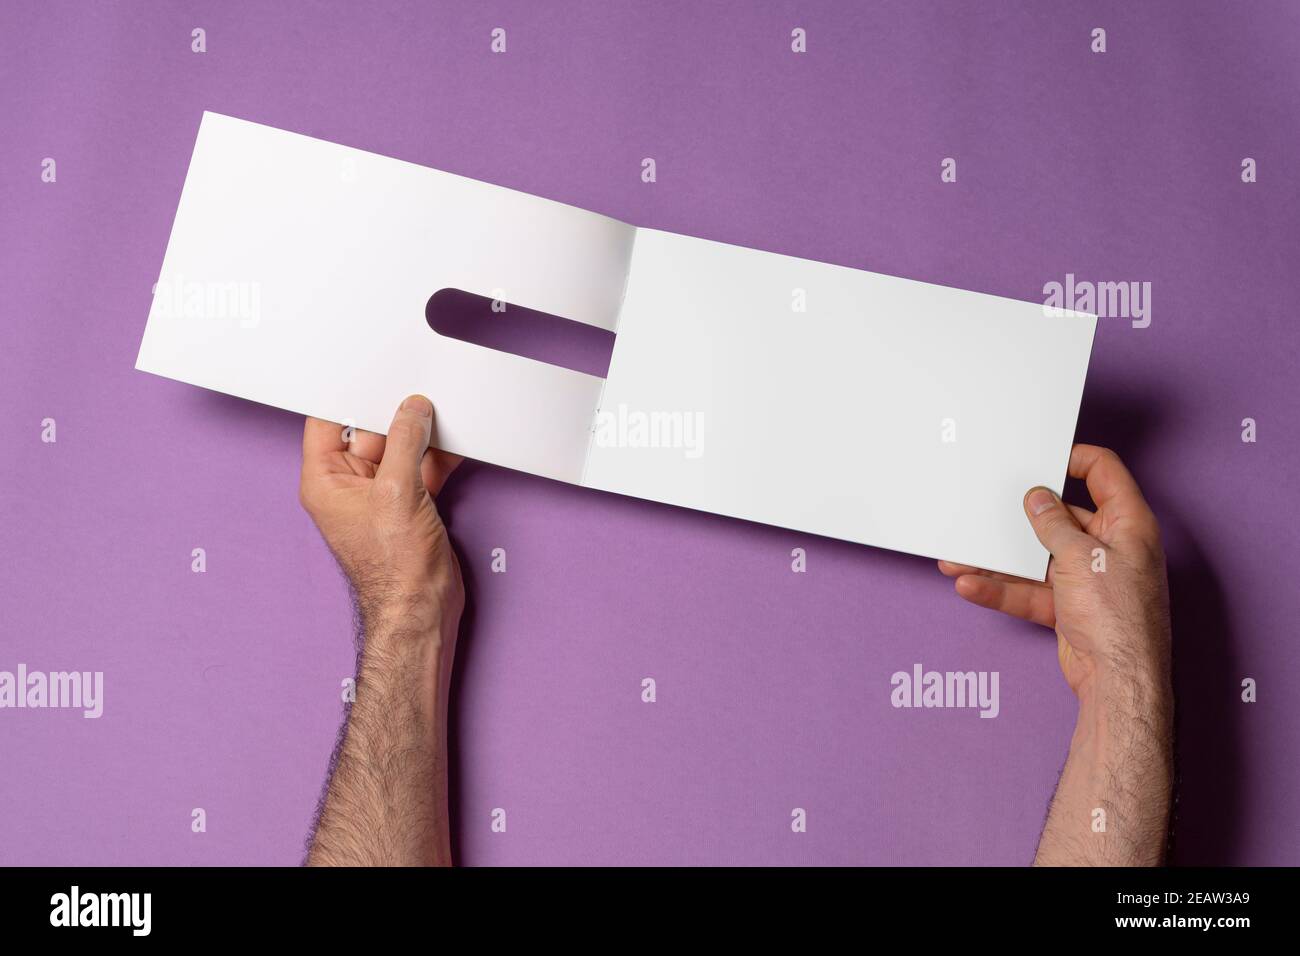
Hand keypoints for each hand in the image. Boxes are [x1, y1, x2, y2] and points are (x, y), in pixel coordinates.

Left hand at [299, 395, 463, 643]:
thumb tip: (413, 409)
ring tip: (445, 412)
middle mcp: (350, 486)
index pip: (329, 422)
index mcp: (326, 481)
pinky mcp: (411, 504)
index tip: (371, 370)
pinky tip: (456, 441)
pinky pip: (423, 467)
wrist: (422, 610)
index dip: (348, 395)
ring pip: (401, 448)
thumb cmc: (394, 569)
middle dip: (396, 413)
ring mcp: (382, 495)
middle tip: (419, 388)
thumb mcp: (398, 492)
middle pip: (371, 431)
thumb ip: (406, 442)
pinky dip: (439, 456)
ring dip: (423, 435)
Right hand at [938, 444, 1170, 698]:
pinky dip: (1002, 590)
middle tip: (990, 506)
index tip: (1039, 456)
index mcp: (1127, 524)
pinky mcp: (1069, 608)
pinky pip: (1030, 591)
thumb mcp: (1081, 556)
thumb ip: (1053, 524)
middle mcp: (1110, 548)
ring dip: (1000, 560)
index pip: (1104, 473)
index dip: (1073, 458)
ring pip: (1038, 559)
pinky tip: (971, 585)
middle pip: (1061, 518)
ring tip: (963, 555)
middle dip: (1020, 518)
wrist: (1118, 680)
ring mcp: (1088, 580)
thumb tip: (1038, 499)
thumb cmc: (1119, 616)